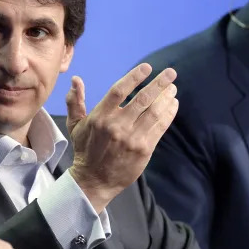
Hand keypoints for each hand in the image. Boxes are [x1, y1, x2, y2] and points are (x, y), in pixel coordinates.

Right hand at [66, 64, 178, 212]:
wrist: (94, 180)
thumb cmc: (85, 150)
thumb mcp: (75, 125)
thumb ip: (75, 102)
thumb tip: (76, 80)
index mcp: (100, 117)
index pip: (119, 91)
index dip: (134, 77)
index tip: (147, 68)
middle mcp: (116, 126)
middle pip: (142, 99)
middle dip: (159, 84)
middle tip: (171, 73)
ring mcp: (132, 138)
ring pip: (154, 112)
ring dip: (166, 98)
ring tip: (173, 88)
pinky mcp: (144, 149)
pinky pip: (160, 127)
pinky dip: (168, 114)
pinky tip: (173, 104)